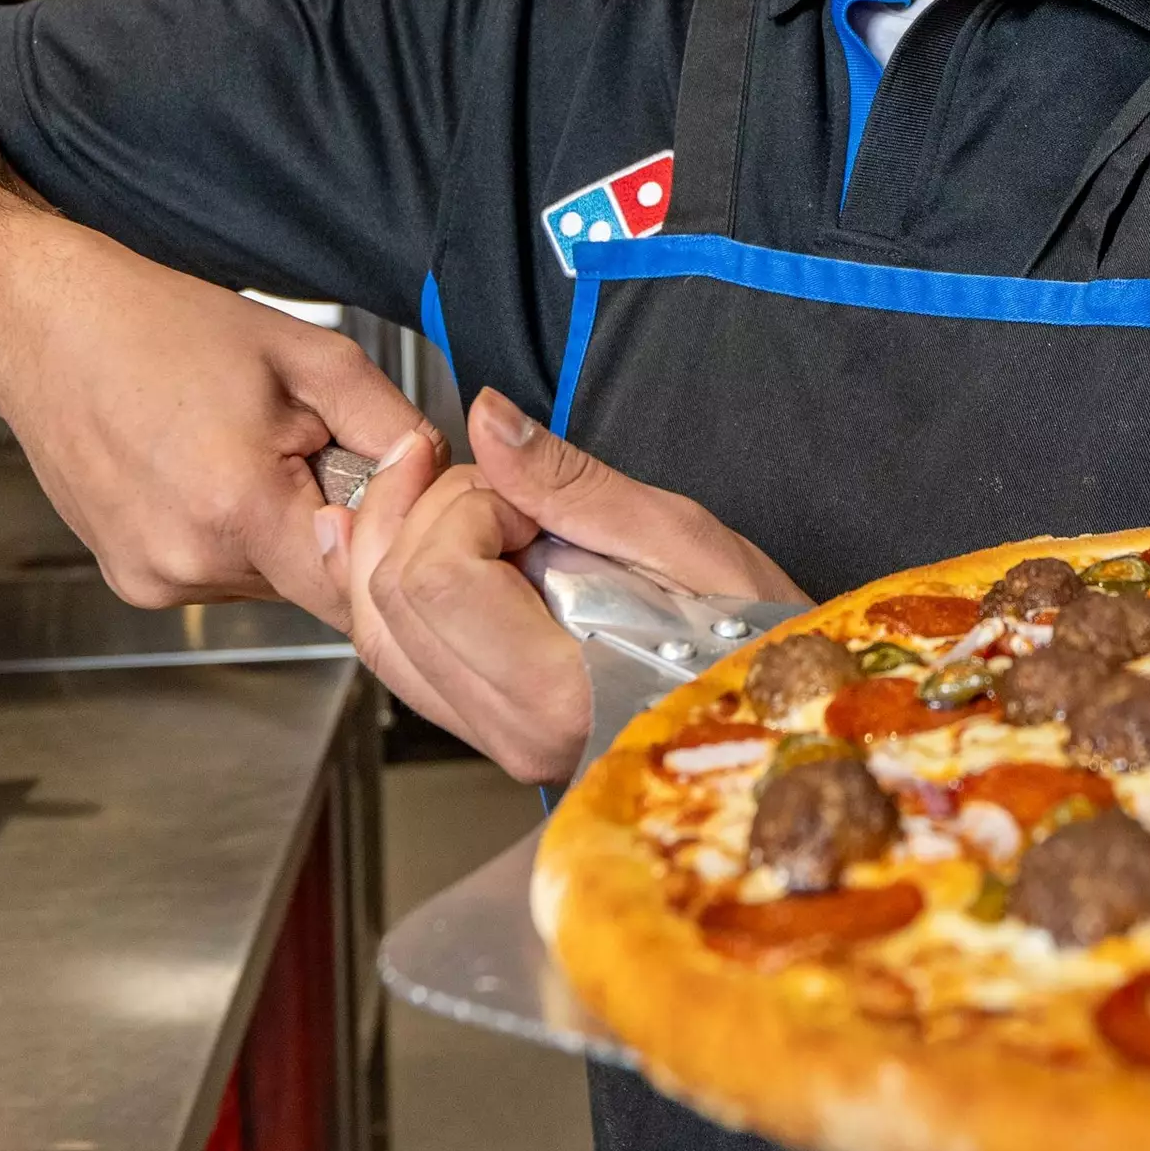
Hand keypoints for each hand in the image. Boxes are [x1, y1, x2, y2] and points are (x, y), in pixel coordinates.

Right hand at [0, 226, 438, 621]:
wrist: (42, 326)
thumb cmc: (162, 326)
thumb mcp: (307, 353)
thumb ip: (390, 425)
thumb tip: (437, 473)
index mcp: (237, 507)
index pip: (358, 587)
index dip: (392, 545)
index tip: (399, 498)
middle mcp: (186, 562)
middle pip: (317, 583)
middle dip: (338, 526)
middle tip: (316, 448)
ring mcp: (152, 578)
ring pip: (271, 580)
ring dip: (286, 529)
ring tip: (250, 449)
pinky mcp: (131, 578)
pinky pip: (222, 572)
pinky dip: (238, 533)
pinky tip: (210, 470)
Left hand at [336, 389, 804, 783]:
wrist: (776, 711)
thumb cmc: (756, 637)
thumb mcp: (682, 540)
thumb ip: (570, 481)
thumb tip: (490, 417)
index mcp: (559, 688)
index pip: (438, 574)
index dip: (471, 506)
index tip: (536, 499)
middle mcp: (509, 726)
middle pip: (390, 593)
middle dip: (428, 512)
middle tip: (507, 491)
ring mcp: (489, 733)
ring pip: (373, 627)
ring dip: (394, 540)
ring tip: (445, 490)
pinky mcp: (482, 725)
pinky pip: (393, 655)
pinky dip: (379, 583)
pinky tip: (383, 530)